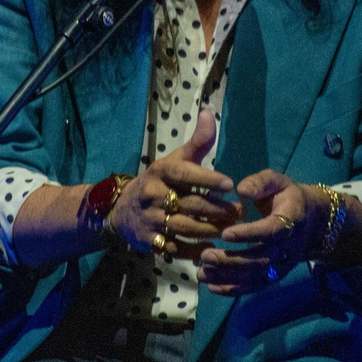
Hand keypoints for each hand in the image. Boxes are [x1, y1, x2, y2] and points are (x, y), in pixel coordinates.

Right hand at [106, 109, 240, 256]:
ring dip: (211, 229)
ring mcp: (151, 220)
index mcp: (160, 172)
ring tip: (232, 229)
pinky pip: (177, 248)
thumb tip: (208, 112)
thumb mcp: (173, 161)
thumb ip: (196, 142)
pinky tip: (213, 247)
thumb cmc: (158, 183)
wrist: (121, 211)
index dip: (207, 179)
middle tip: (240, 212)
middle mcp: (153, 195)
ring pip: (186, 227)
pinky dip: (196, 250)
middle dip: (217, 209)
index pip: (183, 173)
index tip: (230, 184)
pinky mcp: (152, 241)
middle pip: (190, 204)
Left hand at [196, 169, 328, 294]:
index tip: (225, 233)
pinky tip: (211, 287)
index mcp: (290, 221)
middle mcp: (288, 247)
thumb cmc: (286, 196)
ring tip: (201, 272)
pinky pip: (255, 287)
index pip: (271, 231)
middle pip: (261, 260)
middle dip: (231, 260)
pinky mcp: (274, 276)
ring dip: (228, 277)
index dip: (250, 234)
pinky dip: (233, 290)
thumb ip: (260, 183)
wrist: (310, 220)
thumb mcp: (276, 181)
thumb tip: (241, 190)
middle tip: (205, 255)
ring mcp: (282, 265)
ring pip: (256, 277)